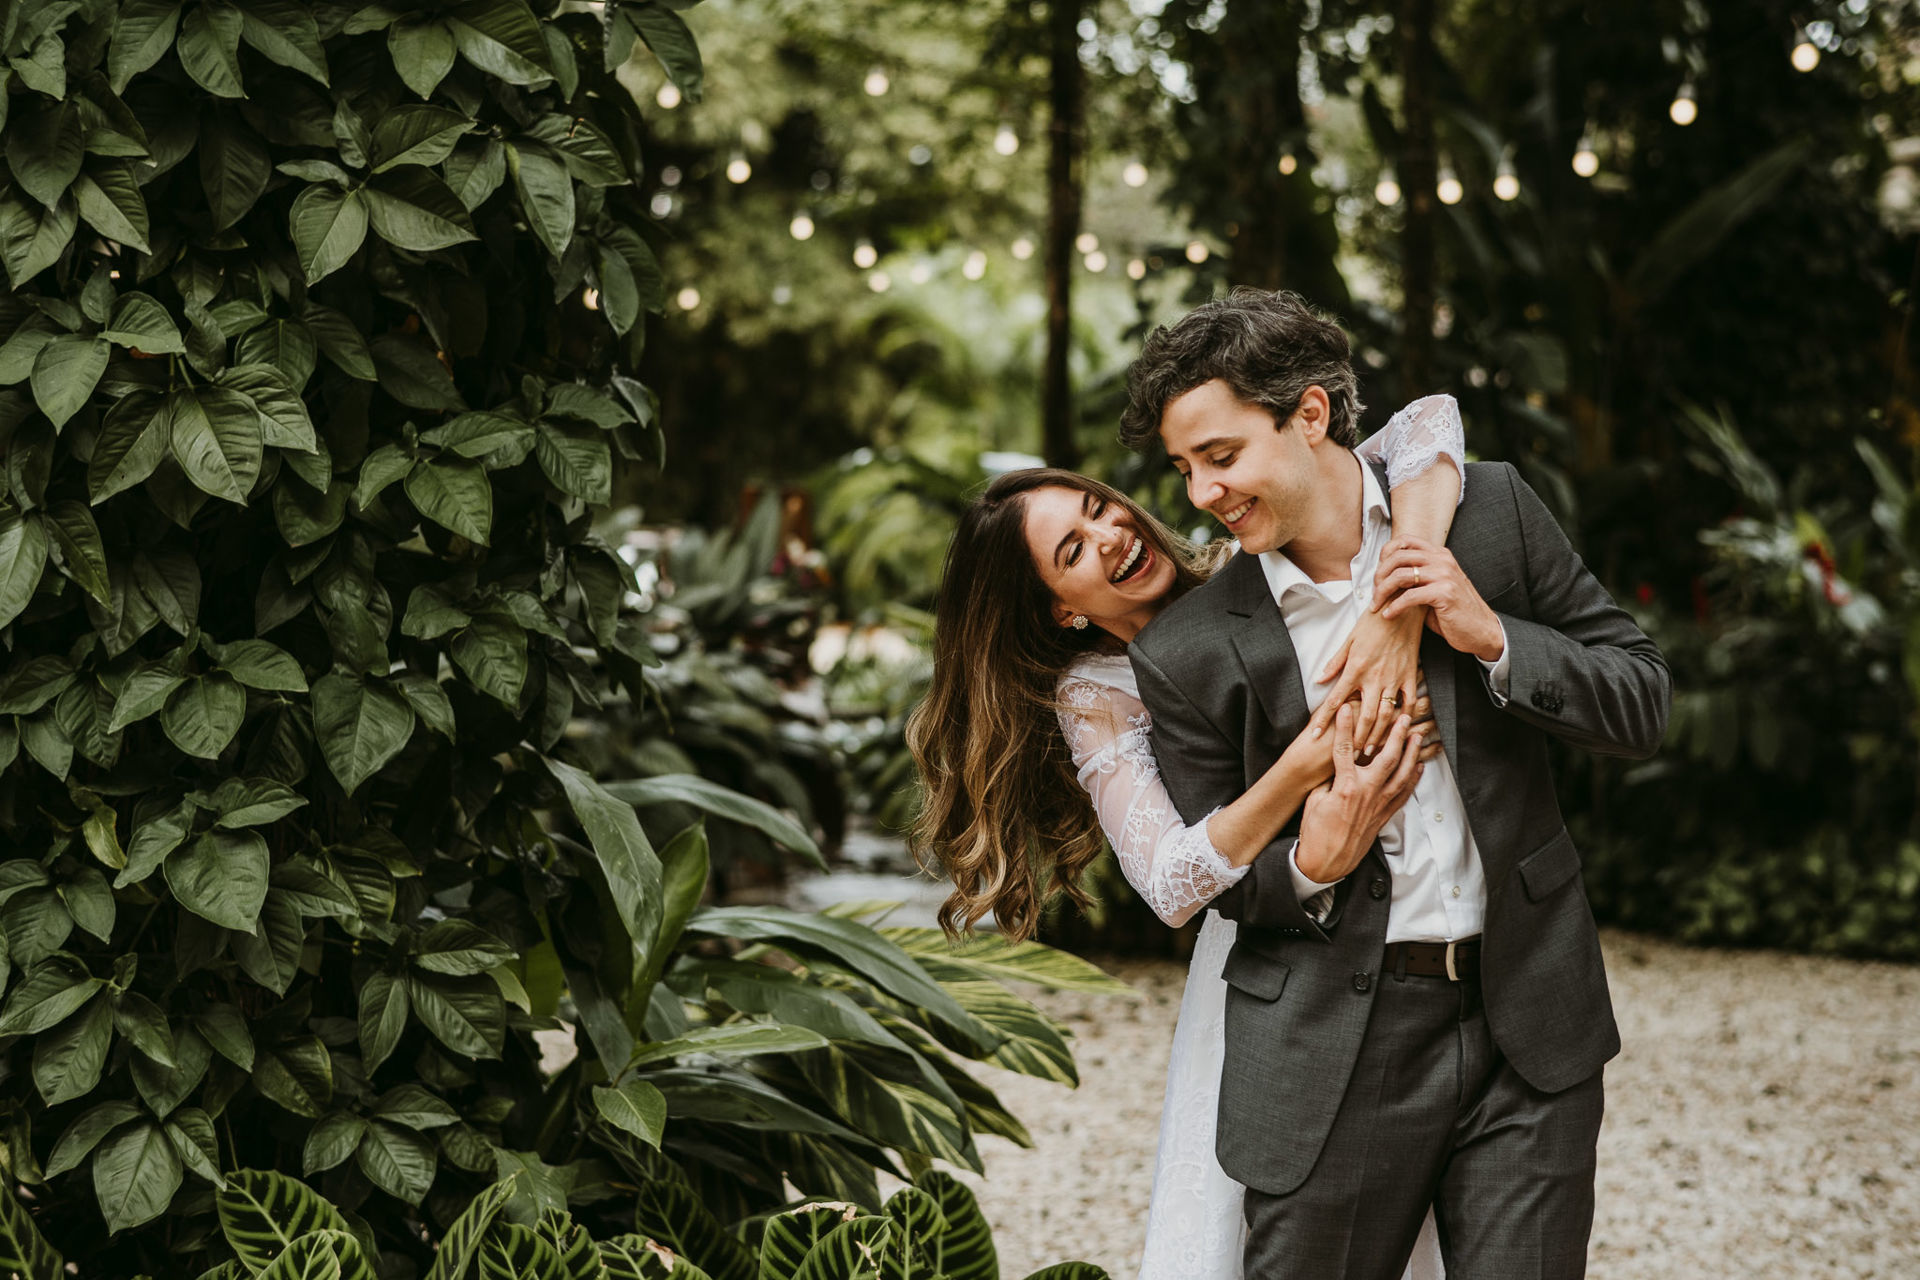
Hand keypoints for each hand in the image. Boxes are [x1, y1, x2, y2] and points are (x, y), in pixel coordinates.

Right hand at [1295, 703, 1426, 883]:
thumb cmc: (1316, 832)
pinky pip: (1404, 792)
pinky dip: (1413, 778)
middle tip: (1403, 717)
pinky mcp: (1384, 815)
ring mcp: (1378, 804)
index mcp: (1345, 787)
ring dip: (1412, 753)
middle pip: (1387, 757)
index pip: (1346, 749)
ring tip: (1418, 736)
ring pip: (1402, 773)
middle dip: (1396, 735)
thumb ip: (1328, 780)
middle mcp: (1366, 792)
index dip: (1346, 727)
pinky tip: (1418, 766)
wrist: (1327, 862)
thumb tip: (1335, 766)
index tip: (1347, 709)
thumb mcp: (1314, 801)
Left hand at [1311, 604, 1426, 752]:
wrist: (1401, 606)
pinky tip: (1400, 731)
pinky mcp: (1410, 676)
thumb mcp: (1349, 640)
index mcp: (1355, 668)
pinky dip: (1405, 718)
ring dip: (1378, 735)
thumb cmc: (1373, 622)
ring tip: (1371, 751)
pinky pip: (1409, 702)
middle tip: (1351, 755)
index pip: (1335, 700)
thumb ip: (1335, 663)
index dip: (1323, 720)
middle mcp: (1374, 677)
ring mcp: (1394, 678)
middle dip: (1356, 738)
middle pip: (1363, 716)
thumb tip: (1319, 680)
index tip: (1314, 736)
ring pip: (1386, 714)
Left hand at [1375, 537, 1505, 662]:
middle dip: (1379, 576)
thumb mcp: (1434, 588)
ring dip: (1382, 592)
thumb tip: (1385, 578)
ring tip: (1377, 605)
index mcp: (1439, 555)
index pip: (1404, 541)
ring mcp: (1445, 575)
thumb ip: (1415, 579)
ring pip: (1400, 575)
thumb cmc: (1455, 612)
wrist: (1481, 630)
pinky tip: (1389, 615)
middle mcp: (1442, 560)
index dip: (1385, 555)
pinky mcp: (1445, 593)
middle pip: (1398, 557)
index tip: (1377, 574)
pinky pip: (1409, 596)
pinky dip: (1394, 607)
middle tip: (1374, 593)